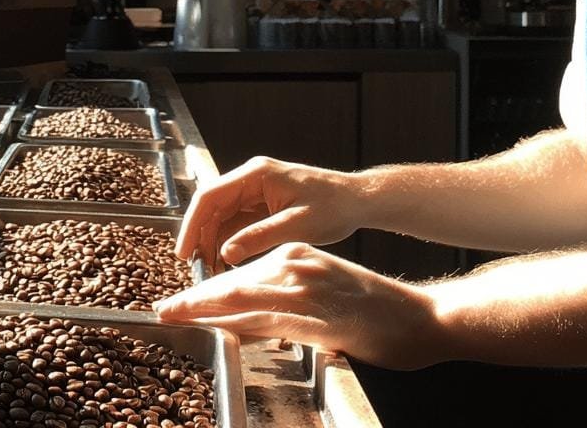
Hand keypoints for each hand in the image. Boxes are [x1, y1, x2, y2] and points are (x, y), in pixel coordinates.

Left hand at [154, 243, 440, 369]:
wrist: (422, 316)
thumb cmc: (377, 310)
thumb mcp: (326, 296)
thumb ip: (291, 302)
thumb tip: (257, 320)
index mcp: (299, 256)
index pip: (243, 273)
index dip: (209, 290)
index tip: (184, 301)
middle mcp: (298, 266)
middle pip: (234, 282)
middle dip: (196, 299)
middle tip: (163, 310)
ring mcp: (306, 290)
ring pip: (242, 298)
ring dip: (202, 309)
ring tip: (173, 317)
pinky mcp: (316, 317)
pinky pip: (266, 319)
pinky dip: (235, 323)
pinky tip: (214, 329)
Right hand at [176, 156, 361, 271]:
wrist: (358, 200)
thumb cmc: (333, 207)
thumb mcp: (297, 225)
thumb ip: (259, 237)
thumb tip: (226, 253)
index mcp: (256, 175)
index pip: (210, 196)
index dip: (192, 224)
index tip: (184, 252)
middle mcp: (251, 179)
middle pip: (211, 207)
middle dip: (200, 236)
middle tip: (195, 268)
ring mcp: (256, 192)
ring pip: (221, 216)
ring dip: (213, 242)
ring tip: (210, 271)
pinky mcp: (263, 205)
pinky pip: (236, 223)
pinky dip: (229, 242)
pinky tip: (227, 264)